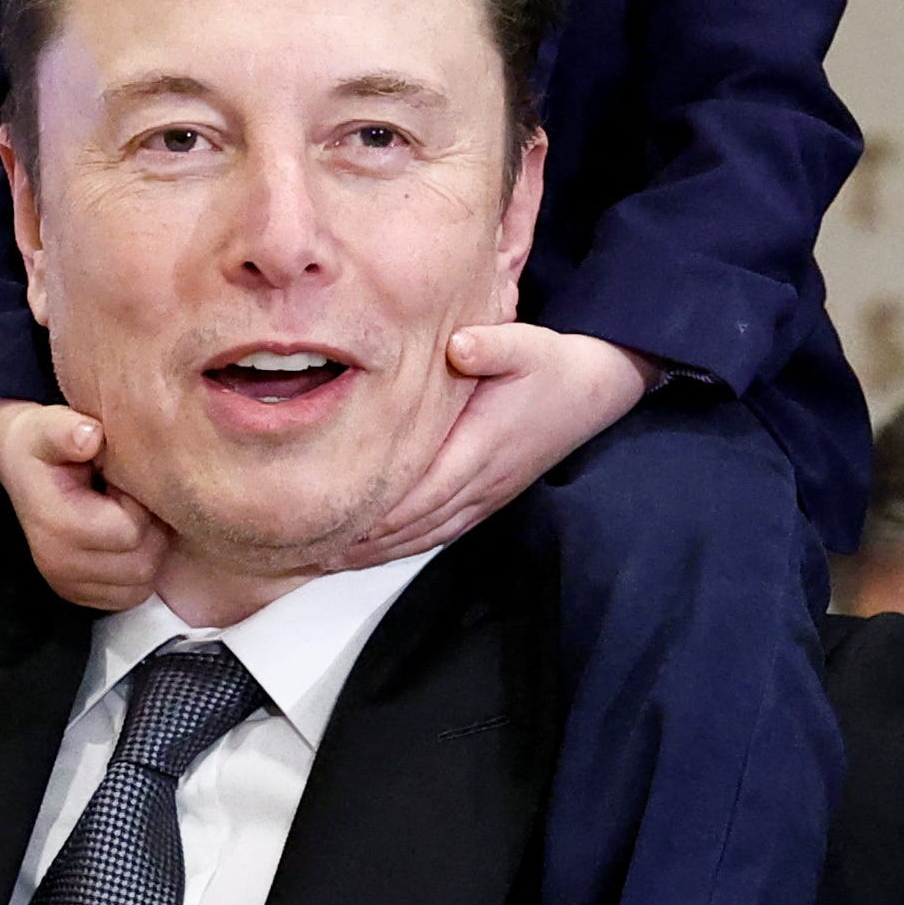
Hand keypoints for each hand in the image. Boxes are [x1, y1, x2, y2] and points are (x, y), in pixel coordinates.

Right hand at [0, 397, 166, 611]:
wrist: (20, 466)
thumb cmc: (41, 444)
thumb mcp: (47, 426)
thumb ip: (66, 430)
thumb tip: (89, 436)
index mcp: (57, 525)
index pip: (131, 531)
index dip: (140, 503)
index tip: (123, 482)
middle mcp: (59, 564)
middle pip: (142, 562)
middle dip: (150, 529)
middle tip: (131, 500)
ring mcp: (68, 585)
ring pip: (142, 583)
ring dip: (148, 550)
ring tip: (128, 518)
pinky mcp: (79, 596)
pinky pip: (131, 596)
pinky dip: (138, 572)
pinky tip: (125, 540)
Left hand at [332, 326, 654, 566]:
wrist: (593, 391)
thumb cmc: (552, 366)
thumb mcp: (527, 345)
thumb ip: (493, 345)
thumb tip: (460, 345)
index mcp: (482, 446)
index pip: (424, 490)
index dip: (380, 512)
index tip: (334, 520)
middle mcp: (482, 480)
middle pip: (416, 524)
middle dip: (364, 541)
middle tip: (311, 550)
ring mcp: (487, 494)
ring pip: (426, 534)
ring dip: (379, 551)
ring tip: (329, 560)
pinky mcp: (489, 496)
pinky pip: (442, 531)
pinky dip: (404, 545)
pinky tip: (374, 550)